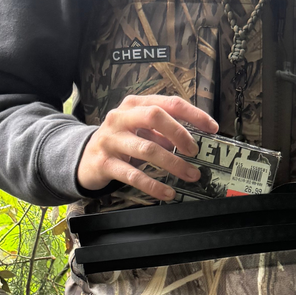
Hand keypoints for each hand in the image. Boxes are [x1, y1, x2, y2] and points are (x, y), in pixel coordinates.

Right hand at [77, 95, 219, 201]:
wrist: (83, 158)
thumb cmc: (119, 142)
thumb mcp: (140, 130)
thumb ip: (163, 132)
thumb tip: (193, 141)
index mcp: (135, 105)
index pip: (169, 103)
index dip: (194, 114)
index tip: (212, 128)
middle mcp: (121, 117)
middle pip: (155, 116)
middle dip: (180, 134)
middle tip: (195, 152)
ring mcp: (111, 139)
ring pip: (147, 148)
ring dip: (173, 164)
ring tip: (190, 175)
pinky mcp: (104, 163)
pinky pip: (133, 174)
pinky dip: (154, 185)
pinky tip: (168, 192)